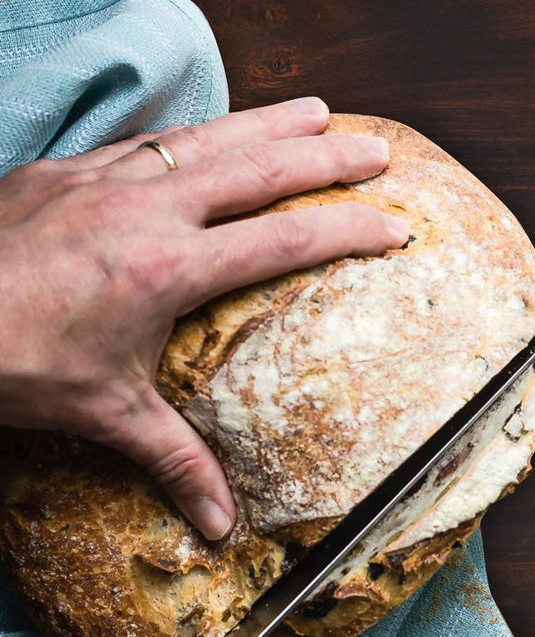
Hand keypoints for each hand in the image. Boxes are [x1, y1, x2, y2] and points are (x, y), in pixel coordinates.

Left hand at [0, 97, 408, 538]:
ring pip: (207, 137)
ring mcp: (104, 179)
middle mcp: (147, 210)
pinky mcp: (64, 169)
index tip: (394, 224)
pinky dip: (195, 133)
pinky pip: (148, 140)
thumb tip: (222, 526)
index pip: (282, 241)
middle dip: (328, 158)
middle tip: (380, 151)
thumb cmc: (10, 366)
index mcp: (169, 269)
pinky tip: (213, 130)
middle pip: (260, 170)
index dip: (346, 230)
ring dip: (270, 122)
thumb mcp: (101, 414)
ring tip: (320, 110)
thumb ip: (172, 459)